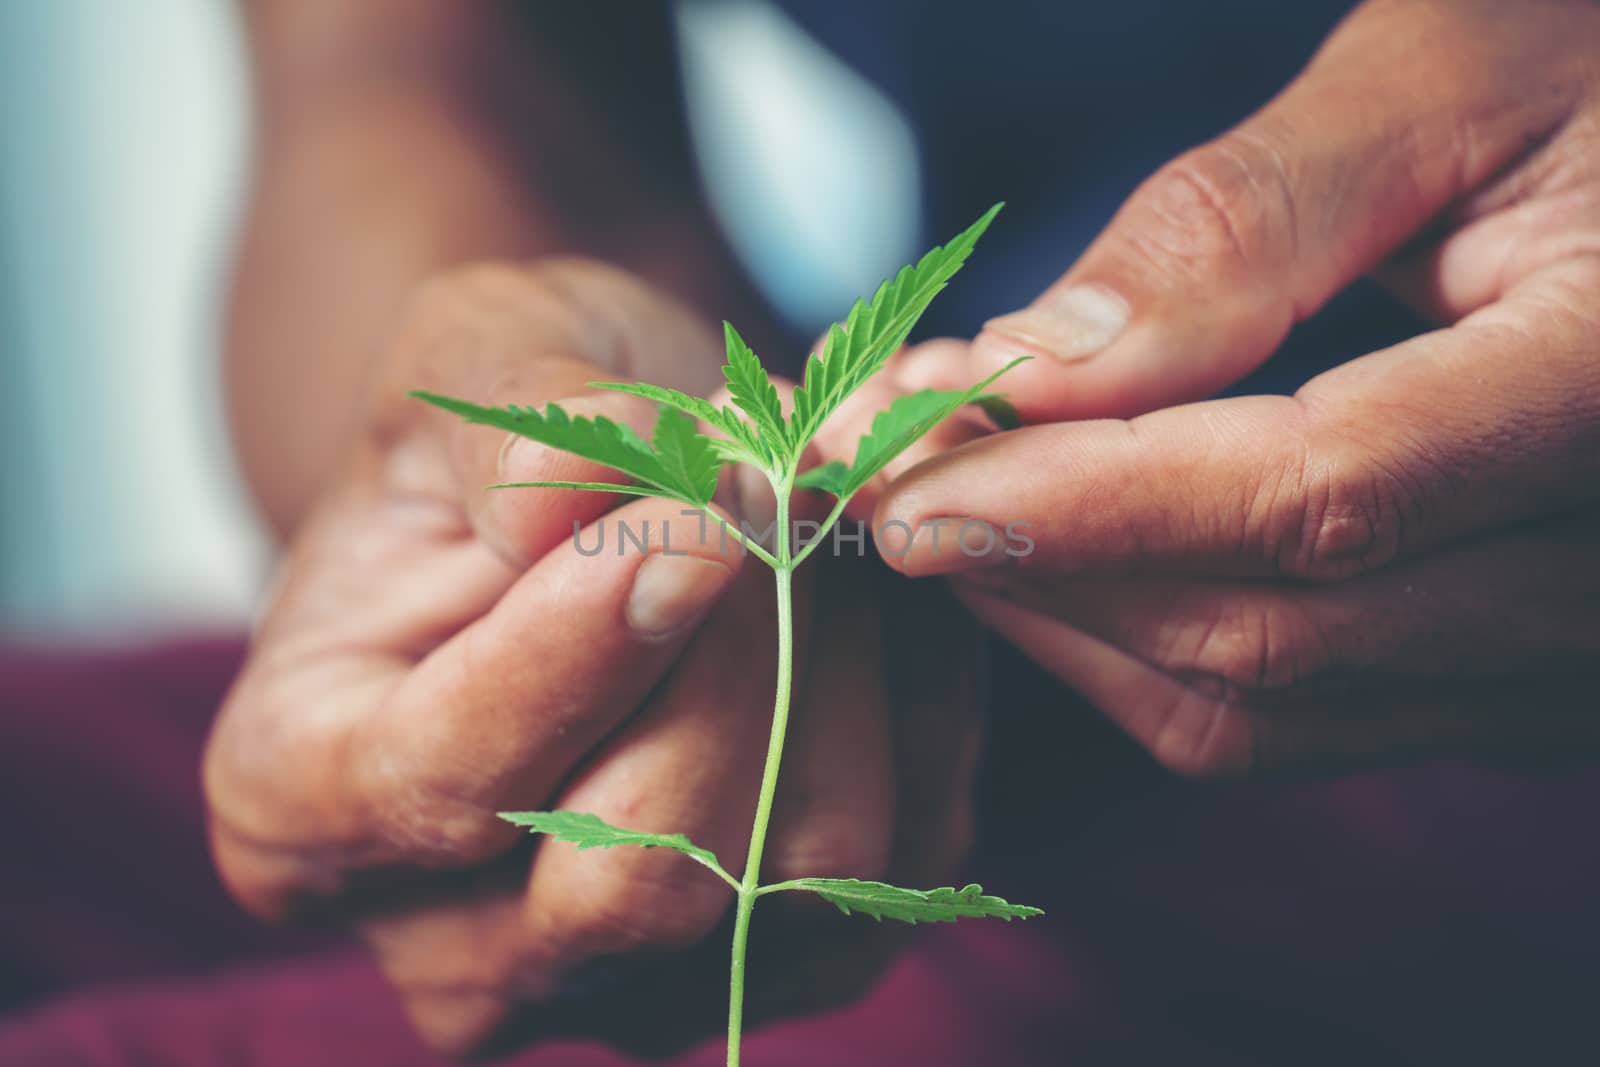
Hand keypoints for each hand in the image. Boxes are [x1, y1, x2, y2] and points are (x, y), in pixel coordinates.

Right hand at [203, 261, 982, 1053]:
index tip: (700, 512)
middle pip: (636, 873)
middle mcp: (450, 943)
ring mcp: (628, 983)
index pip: (446, 780)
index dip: (588, 647)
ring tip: (825, 526)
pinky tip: (884, 597)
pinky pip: (907, 863)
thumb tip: (581, 487)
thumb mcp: (474, 359)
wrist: (608, 497)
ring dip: (848, 667)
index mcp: (300, 801)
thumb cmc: (514, 436)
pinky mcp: (785, 962)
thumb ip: (507, 424)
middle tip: (782, 489)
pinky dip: (923, 710)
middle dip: (742, 658)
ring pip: (800, 877)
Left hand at [868, 0, 1599, 774]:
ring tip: (940, 500)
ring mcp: (1571, 648)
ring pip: (1262, 707)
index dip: (1086, 503)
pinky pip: (1299, 718)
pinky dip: (1144, 652)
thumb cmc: (1593, 64)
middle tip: (881, 465)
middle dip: (1037, 559)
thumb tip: (1042, 362)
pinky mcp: (1515, 673)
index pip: (1317, 495)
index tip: (901, 476)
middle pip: (1267, 631)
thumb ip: (1248, 223)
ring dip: (1068, 617)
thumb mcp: (1447, 78)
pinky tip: (1052, 560)